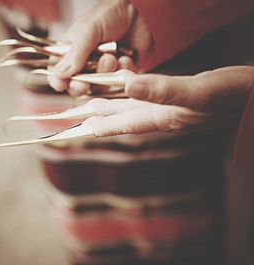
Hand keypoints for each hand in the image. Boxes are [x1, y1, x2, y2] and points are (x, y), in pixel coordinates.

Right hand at [48, 0, 150, 95]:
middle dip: (81, 85)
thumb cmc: (110, 14)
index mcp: (71, 51)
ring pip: (98, 86)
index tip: (61, 85)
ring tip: (111, 57)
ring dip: (104, 74)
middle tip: (84, 84)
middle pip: (77, 85)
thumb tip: (59, 74)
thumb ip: (75, 53)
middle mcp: (85, 63)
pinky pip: (119, 82)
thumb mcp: (88, 31)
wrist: (141, 11)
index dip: (58, 81)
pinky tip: (125, 57)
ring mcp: (103, 69)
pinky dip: (122, 71)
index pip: (59, 72)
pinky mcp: (120, 73)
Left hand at [83, 66, 253, 135]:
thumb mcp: (196, 92)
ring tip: (96, 103)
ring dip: (114, 106)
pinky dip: (133, 92)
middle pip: (124, 117)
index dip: (102, 125)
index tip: (81, 127)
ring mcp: (170, 108)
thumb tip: (128, 85)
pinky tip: (129, 88)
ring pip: (134, 107)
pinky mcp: (178, 97)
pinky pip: (148, 96)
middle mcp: (162, 115)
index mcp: (162, 117)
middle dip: (102, 116)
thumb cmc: (231, 97)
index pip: (124, 124)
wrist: (253, 97)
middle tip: (81, 114)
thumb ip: (162, 91)